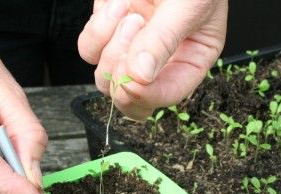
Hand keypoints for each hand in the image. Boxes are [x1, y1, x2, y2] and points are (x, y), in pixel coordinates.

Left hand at [78, 0, 227, 119]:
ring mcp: (130, 45)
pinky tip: (118, 4)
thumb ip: (164, 40)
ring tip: (131, 11)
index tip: (133, 82)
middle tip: (134, 33)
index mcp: (190, 58)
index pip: (168, 95)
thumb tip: (140, 77)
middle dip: (124, 71)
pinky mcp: (107, 30)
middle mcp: (160, 58)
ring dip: (112, 46)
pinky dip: (98, 29)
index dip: (148, 96)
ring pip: (106, 75)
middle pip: (131, 95)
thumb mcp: (188, 3)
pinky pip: (90, 49)